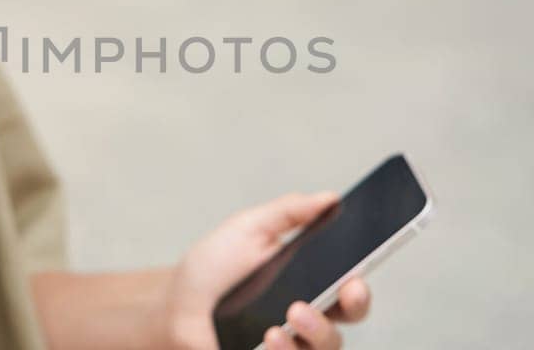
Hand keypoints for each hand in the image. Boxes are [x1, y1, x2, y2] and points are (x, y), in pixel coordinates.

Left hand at [163, 192, 373, 348]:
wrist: (174, 305)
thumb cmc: (212, 269)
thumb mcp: (247, 230)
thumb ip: (287, 213)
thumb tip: (329, 198)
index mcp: (310, 286)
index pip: (349, 292)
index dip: (360, 288)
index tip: (356, 279)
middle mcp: (306, 321)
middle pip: (346, 324)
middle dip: (351, 309)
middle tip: (340, 293)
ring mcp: (288, 346)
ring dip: (314, 332)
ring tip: (289, 315)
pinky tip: (270, 336)